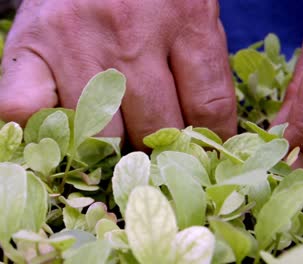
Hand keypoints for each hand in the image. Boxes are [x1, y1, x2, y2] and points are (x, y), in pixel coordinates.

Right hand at [0, 0, 236, 149]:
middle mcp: (131, 31)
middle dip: (160, 149)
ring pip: (102, 134)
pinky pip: (30, 113)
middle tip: (156, 148)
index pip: (209, 109)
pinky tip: (68, 122)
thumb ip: (204, 68)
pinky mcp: (32, 48)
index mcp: (187, 19)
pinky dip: (48, 130)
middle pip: (157, 127)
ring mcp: (77, 40)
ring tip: (118, 135)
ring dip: (114, 148)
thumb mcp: (193, 14)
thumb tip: (211, 137)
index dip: (210, 145)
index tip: (204, 156)